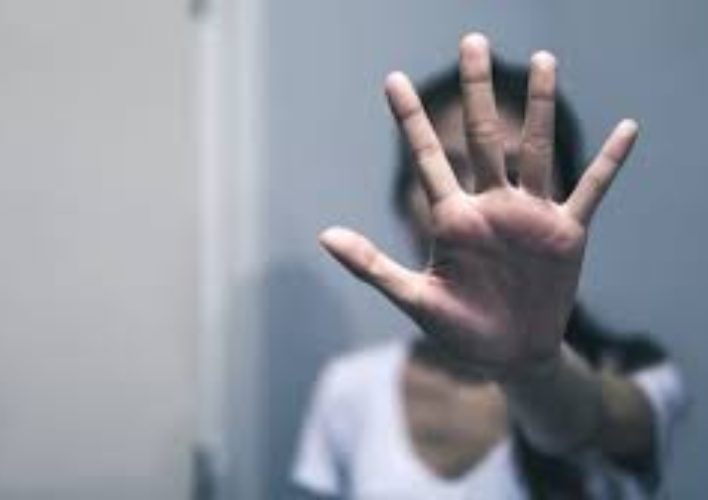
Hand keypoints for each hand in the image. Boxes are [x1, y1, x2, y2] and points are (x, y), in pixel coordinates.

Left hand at [320, 34, 637, 378]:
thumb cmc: (459, 330)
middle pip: (484, 136)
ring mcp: (529, 216)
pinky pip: (591, 190)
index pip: (428, 158)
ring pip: (537, 150)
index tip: (391, 79)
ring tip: (543, 59)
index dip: (409, 119)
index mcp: (452, 218)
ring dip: (540, 107)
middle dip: (478, 91)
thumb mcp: (414, 298)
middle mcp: (490, 206)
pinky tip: (628, 129)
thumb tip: (324, 234)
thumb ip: (373, 266)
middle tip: (472, 41)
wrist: (509, 355)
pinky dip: (610, 162)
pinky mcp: (566, 233)